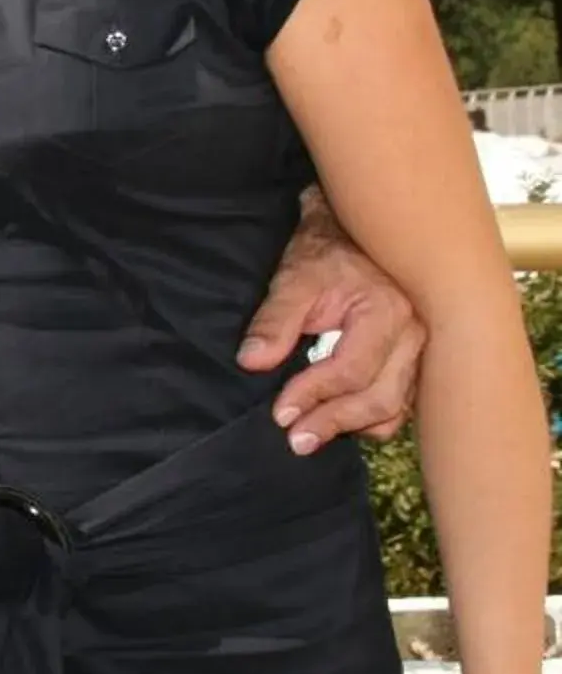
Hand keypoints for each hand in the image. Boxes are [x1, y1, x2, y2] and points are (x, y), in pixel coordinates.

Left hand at [241, 190, 426, 451]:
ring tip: (312, 436)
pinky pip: (400, 402)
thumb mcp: (293, 278)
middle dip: (334, 422)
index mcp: (388, 312)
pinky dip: (371, 419)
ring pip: (395, 407)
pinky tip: (339, 421)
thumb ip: (275, 320)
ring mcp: (420, 350)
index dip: (313, 395)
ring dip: (353, 426)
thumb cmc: (324, 254)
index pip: (351, 370)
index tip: (280, 413)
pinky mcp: (414, 361)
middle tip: (296, 440)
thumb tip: (253, 361)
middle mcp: (415, 335)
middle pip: (379, 398)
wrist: (355, 233)